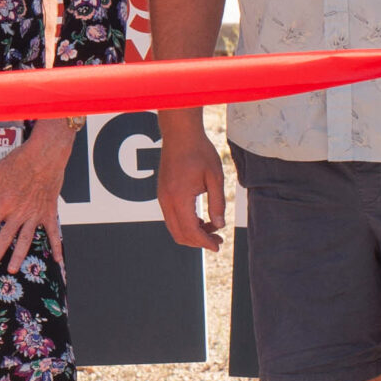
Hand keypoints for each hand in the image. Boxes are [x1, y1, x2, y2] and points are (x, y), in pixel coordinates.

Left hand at [0, 123, 69, 276]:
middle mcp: (18, 213)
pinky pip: (52, 233)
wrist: (45, 155)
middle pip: (3, 239)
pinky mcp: (49, 212)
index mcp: (3, 204)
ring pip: (25, 240)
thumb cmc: (20, 161)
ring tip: (13, 270)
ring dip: (18, 256)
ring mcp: (35, 215)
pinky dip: (55, 246)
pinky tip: (57, 260)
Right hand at [155, 119, 226, 252]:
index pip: (190, 230)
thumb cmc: (199, 152)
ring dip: (192, 233)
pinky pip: (171, 217)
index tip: (218, 246)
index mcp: (179, 197)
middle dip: (198, 242)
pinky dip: (186, 224)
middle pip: (179, 234)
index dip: (204, 242)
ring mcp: (162, 197)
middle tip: (218, 240)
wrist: (180, 134)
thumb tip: (219, 225)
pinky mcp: (163, 193)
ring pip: (174, 227)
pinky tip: (201, 219)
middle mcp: (166, 199)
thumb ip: (218, 202)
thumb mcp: (215, 177)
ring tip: (212, 229)